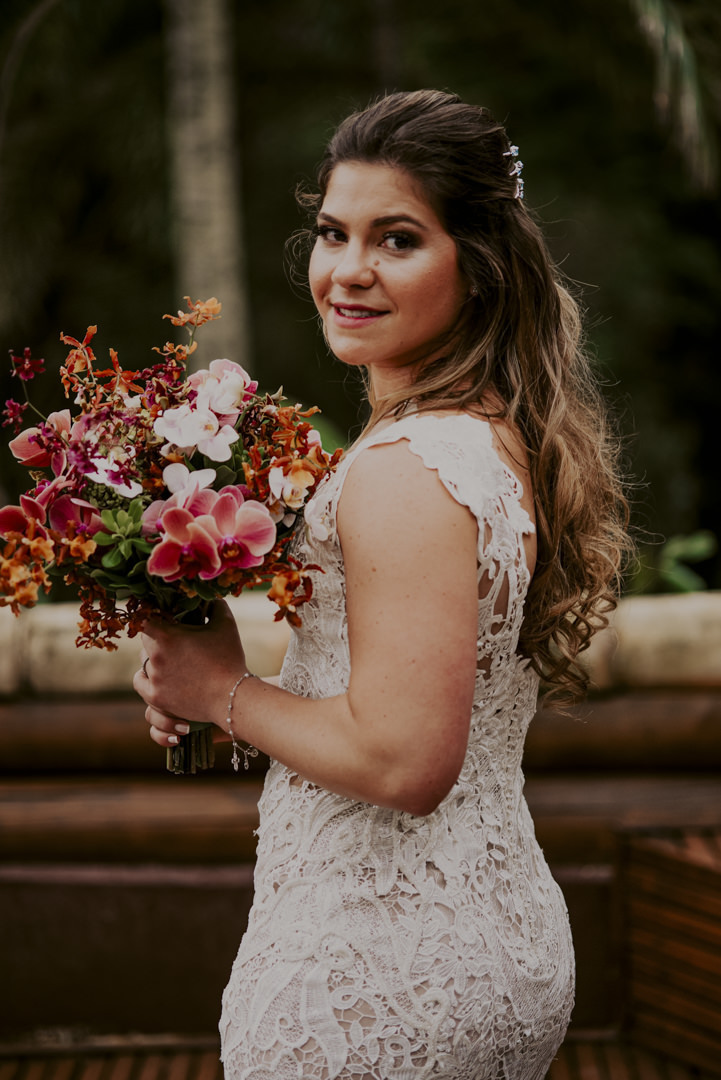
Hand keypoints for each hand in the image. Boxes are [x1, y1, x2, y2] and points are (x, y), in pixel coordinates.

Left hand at [133, 600, 245, 748]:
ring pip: (143, 664)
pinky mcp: (156, 698)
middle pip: (145, 642)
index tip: (157, 615)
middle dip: (157, 639)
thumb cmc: (230, 659)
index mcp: (167, 637)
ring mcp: (154, 680)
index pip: (144, 618)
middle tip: (173, 640)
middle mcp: (155, 657)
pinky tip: (158, 677)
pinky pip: (141, 684)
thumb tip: (209, 596)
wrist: (232, 697)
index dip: (150, 615)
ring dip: (152, 660)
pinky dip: (147, 680)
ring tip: (170, 661)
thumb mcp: (226, 625)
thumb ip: (215, 605)